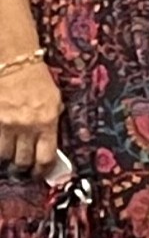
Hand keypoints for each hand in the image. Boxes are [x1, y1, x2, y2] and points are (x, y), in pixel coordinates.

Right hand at [0, 63, 55, 178]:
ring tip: (10, 157)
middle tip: (23, 168)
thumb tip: (50, 143)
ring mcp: (5, 125)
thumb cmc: (37, 80)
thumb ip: (52, 122)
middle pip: (22, 161)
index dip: (43, 170)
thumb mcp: (54, 101)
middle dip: (24, 167)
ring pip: (4, 156)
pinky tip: (2, 145)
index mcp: (46, 123)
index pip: (45, 158)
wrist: (14, 64)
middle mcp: (25, 127)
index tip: (41, 173)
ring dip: (8, 159)